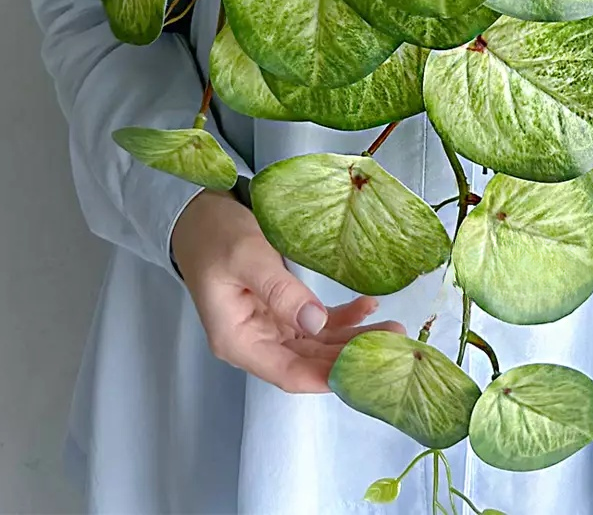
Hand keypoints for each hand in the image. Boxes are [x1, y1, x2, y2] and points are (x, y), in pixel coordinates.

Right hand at [171, 190, 404, 392]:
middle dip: (351, 357)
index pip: (289, 373)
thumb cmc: (216, 235)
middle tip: (394, 344)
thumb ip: (281, 292)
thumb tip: (316, 324)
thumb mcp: (247, 258)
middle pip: (308, 363)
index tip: (368, 370)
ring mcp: (268, 328)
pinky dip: (342, 319)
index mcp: (238, 340)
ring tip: (392, 327)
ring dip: (352, 339)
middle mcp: (254, 342)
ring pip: (317, 345)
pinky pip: (315, 324)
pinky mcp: (279, 312)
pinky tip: (367, 308)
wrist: (199, 216)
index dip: (329, 377)